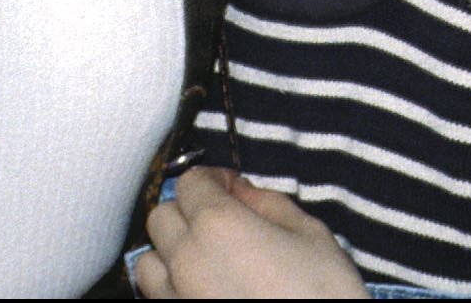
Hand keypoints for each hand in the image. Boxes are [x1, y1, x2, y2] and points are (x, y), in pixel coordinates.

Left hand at [132, 169, 367, 298]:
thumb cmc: (323, 294)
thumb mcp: (310, 234)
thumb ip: (268, 203)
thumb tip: (240, 191)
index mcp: (218, 224)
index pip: (189, 182)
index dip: (213, 180)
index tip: (232, 188)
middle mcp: (186, 259)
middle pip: (162, 217)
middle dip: (187, 211)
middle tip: (221, 221)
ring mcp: (176, 299)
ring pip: (147, 262)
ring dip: (170, 253)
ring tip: (202, 260)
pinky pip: (158, 299)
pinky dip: (170, 288)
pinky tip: (201, 290)